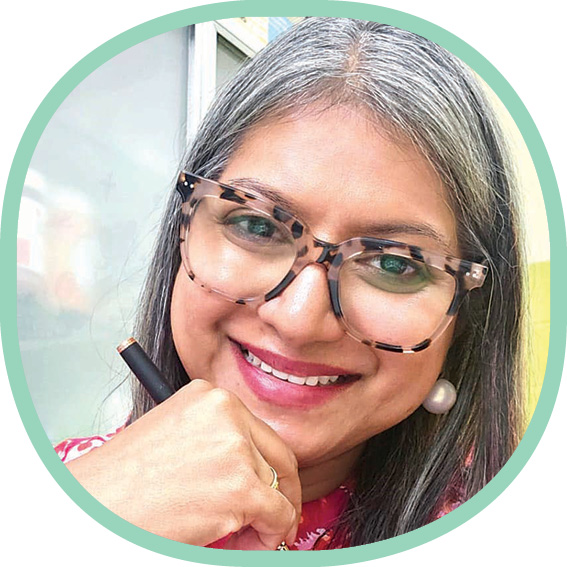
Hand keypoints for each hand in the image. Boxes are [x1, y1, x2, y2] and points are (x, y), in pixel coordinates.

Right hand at [66, 379, 300, 548]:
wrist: (94, 505)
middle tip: (275, 518)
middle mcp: (227, 412)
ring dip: (265, 520)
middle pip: (279, 456)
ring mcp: (235, 447)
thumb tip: (253, 470)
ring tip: (240, 537)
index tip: (270, 486)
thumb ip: (217, 441)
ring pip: (278, 489)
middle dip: (283, 491)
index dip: (268, 465)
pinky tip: (243, 544)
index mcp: (210, 395)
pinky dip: (270, 537)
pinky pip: (278, 516)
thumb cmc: (124, 478)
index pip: (259, 433)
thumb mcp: (176, 434)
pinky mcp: (240, 487)